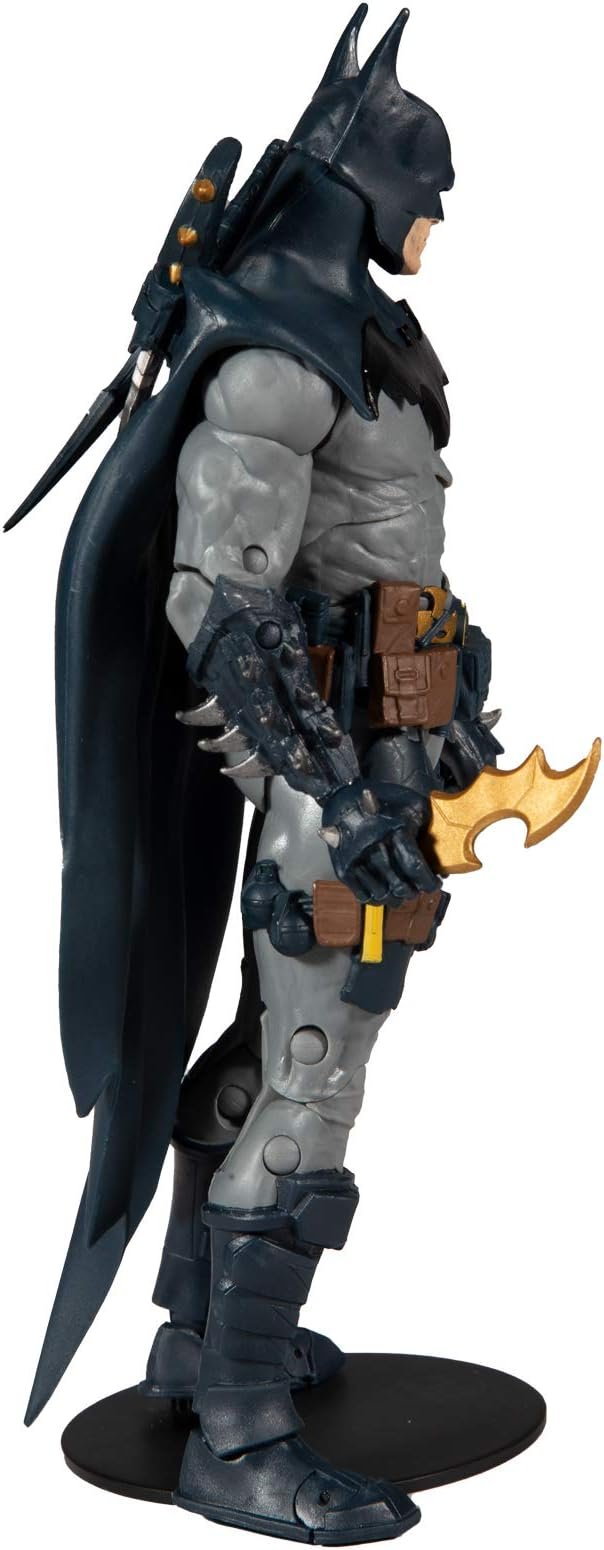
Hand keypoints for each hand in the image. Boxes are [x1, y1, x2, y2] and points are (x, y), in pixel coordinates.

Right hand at [320, 779, 439, 906]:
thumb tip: (444, 851)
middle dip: (414, 891)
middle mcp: (374, 847)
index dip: (428, 881)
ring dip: (397, 898)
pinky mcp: (344, 869)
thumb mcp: (412, 803)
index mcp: (393, 830)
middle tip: (419, 888)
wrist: (341, 794)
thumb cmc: (379, 797)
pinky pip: (363, 895)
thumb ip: (429, 826)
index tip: (434, 884)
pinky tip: (385, 893)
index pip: (415, 867)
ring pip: (383, 894)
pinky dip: (377, 899)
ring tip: (403, 891)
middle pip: (400, 885)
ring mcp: (357, 860)